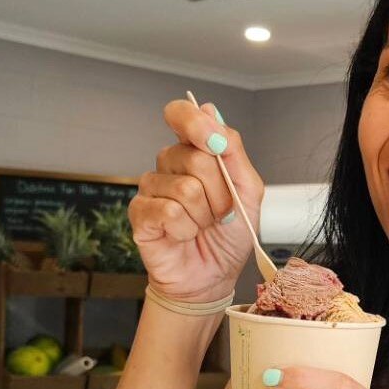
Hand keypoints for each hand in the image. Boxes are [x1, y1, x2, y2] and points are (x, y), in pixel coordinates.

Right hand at [130, 99, 263, 304]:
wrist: (213, 277)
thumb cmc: (228, 236)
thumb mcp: (248, 191)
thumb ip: (233, 151)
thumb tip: (210, 111)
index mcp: (194, 151)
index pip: (182, 114)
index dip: (195, 123)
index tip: (214, 144)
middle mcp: (169, 165)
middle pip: (196, 158)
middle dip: (220, 193)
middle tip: (220, 213)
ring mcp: (151, 187)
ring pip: (186, 189)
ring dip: (204, 216)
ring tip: (202, 227)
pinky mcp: (140, 213)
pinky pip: (169, 212)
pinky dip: (186, 230)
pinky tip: (183, 236)